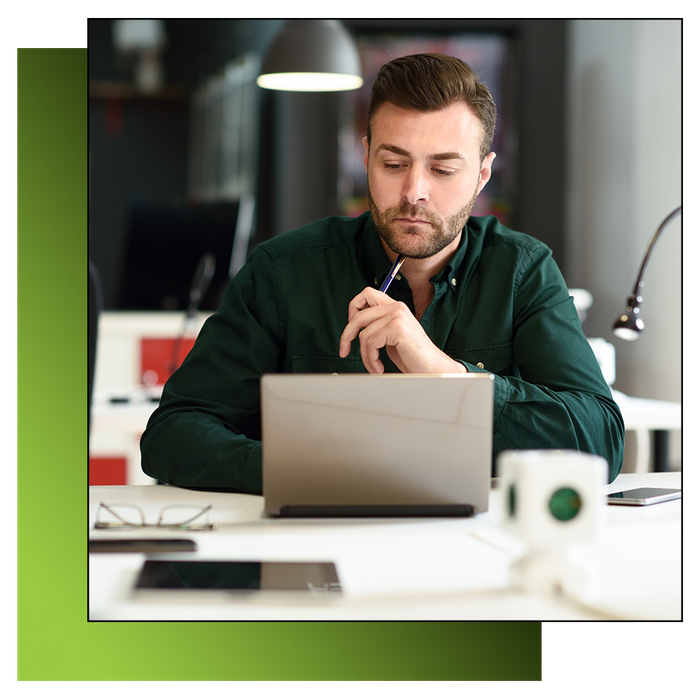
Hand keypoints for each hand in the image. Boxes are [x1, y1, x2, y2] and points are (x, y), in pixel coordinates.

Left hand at [338, 287, 466, 374]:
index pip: (367, 294)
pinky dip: (371, 359)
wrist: (432, 368)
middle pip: (359, 315)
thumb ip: (378, 327)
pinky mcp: (397, 328)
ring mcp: (397, 316)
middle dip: (347, 335)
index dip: (353, 307)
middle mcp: (397, 308)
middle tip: (344, 350)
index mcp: (395, 307)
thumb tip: (355, 328)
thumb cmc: (413, 356)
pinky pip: (370, 343)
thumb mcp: (391, 338)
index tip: (350, 326)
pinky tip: (379, 367)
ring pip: (363, 334)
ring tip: (374, 366)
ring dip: (365, 356)